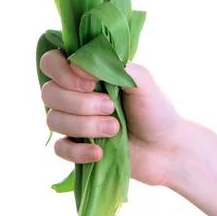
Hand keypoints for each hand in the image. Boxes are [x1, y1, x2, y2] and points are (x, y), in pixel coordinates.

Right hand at [40, 50, 186, 186]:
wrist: (168, 149)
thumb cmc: (155, 109)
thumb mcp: (142, 79)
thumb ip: (113, 64)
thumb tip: (78, 65)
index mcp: (85, 72)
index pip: (51, 62)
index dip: (63, 72)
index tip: (90, 83)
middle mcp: (73, 94)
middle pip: (48, 92)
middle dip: (80, 103)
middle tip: (111, 107)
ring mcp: (72, 122)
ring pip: (53, 120)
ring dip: (84, 125)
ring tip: (114, 129)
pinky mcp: (75, 148)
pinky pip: (59, 149)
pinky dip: (78, 152)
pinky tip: (99, 153)